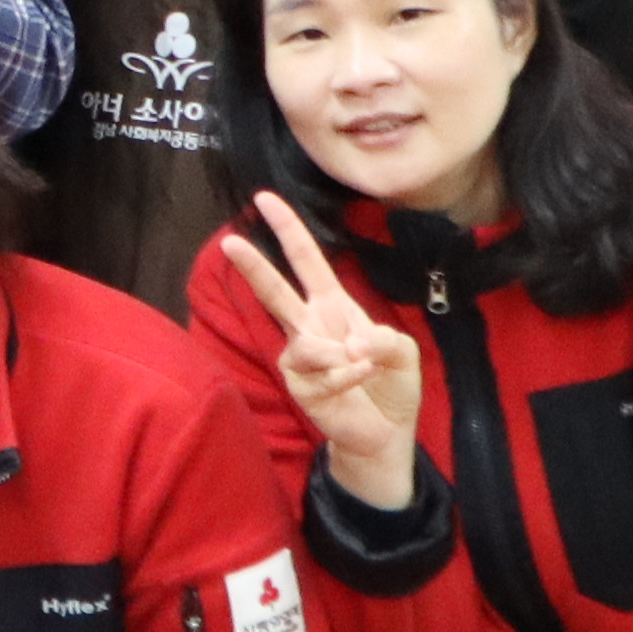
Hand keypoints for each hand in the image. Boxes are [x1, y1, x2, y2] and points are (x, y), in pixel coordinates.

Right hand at [222, 192, 427, 507]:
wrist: (386, 432)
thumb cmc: (391, 384)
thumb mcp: (402, 351)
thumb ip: (384, 339)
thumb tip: (350, 345)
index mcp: (332, 306)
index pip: (307, 262)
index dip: (288, 230)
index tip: (265, 198)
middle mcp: (309, 326)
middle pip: (275, 291)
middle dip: (254, 266)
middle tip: (230, 241)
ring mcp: (300, 357)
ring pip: (302, 341)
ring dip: (339, 355)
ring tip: (361, 367)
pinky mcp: (299, 386)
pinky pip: (322, 372)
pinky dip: (349, 376)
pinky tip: (359, 383)